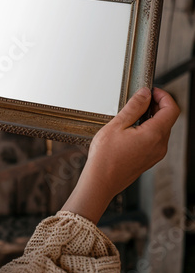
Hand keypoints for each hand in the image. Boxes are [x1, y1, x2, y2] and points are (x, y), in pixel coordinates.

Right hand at [61, 87, 179, 223]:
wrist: (101, 181)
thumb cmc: (105, 157)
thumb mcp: (117, 125)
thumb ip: (134, 107)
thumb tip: (145, 93)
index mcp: (154, 135)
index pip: (172, 109)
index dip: (163, 96)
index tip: (151, 90)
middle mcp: (160, 145)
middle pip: (167, 118)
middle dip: (155, 105)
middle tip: (138, 99)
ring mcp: (156, 154)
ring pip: (161, 129)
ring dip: (150, 117)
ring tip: (130, 114)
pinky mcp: (149, 159)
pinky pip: (154, 139)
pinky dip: (147, 128)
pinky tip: (129, 129)